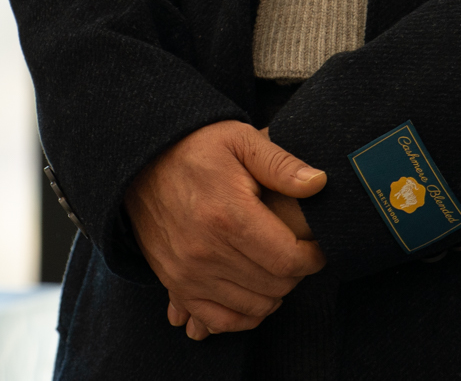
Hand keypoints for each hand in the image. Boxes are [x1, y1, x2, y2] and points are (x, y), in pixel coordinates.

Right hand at [124, 120, 325, 338]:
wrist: (141, 162)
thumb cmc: (198, 148)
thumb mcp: (241, 140)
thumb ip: (281, 164)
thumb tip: (319, 184)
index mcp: (227, 215)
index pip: (288, 260)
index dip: (313, 257)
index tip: (316, 246)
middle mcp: (205, 251)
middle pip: (275, 286)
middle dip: (296, 273)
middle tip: (296, 252)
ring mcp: (188, 272)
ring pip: (254, 307)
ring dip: (274, 293)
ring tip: (276, 267)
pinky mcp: (175, 283)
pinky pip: (220, 320)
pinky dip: (244, 315)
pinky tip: (255, 294)